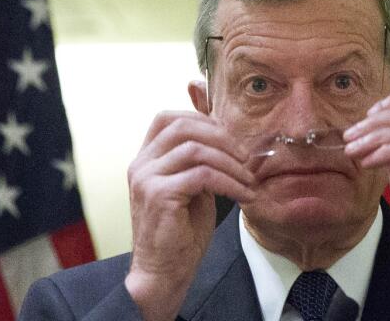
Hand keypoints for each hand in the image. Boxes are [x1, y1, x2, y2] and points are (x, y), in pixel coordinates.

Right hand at [123, 111, 256, 320]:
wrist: (164, 272)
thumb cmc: (181, 232)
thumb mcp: (194, 187)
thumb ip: (201, 161)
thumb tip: (228, 136)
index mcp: (146, 159)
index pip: (167, 118)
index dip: (201, 118)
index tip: (229, 136)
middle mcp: (141, 164)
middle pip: (182, 126)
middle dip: (221, 136)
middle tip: (245, 156)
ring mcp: (147, 178)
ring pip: (196, 149)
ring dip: (230, 162)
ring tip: (248, 179)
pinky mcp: (159, 194)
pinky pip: (203, 175)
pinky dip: (229, 182)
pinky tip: (243, 195)